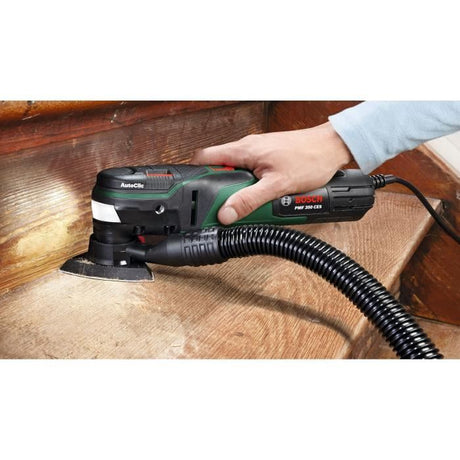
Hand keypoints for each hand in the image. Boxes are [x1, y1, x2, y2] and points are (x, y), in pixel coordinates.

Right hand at [191, 122, 352, 224]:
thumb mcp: (277, 185)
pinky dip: (251, 187)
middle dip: (220, 189)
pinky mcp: (266, 159)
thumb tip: (226, 212)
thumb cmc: (310, 158)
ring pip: (235, 173)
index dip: (197, 176)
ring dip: (237, 190)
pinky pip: (250, 174)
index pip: (205, 157)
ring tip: (246, 204)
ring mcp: (257, 153)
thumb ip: (249, 200)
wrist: (332, 148)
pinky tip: (260, 197)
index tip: (197, 195)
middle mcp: (247, 148)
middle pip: (218, 169)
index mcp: (244, 149)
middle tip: (226, 206)